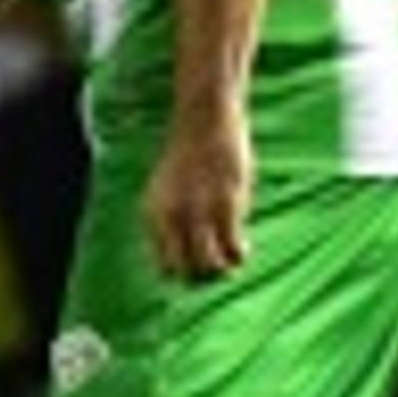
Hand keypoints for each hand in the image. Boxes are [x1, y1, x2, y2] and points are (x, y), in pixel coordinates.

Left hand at [141, 99, 252, 279]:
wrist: (204, 118)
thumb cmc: (188, 153)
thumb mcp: (166, 187)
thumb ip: (170, 217)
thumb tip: (181, 250)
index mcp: (153, 213)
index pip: (162, 264)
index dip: (179, 274)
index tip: (194, 273)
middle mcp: (172, 217)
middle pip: (185, 269)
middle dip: (201, 277)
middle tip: (215, 274)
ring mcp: (199, 212)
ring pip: (210, 264)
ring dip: (222, 270)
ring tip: (230, 265)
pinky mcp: (226, 205)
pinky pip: (233, 246)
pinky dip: (239, 255)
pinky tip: (244, 250)